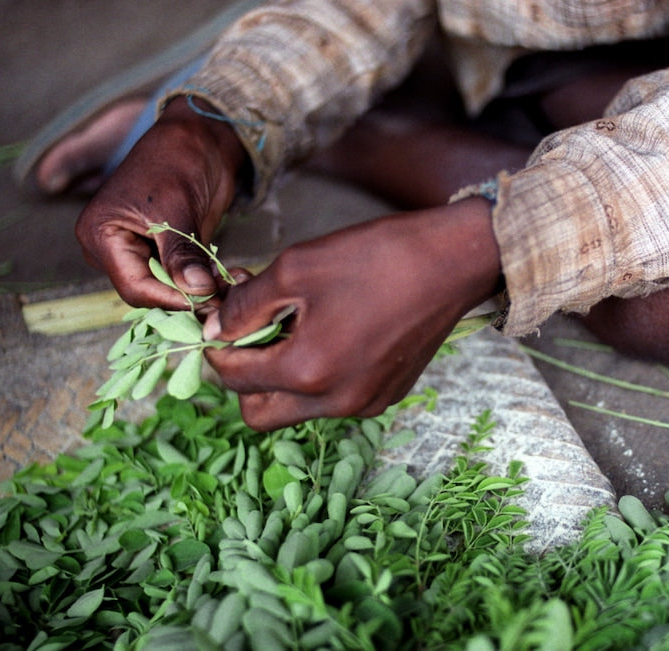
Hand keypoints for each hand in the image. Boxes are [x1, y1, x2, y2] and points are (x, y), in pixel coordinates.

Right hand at [75, 97, 246, 310]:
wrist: (199, 139)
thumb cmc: (177, 159)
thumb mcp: (177, 207)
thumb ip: (182, 253)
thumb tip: (197, 291)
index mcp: (99, 235)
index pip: (133, 286)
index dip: (171, 299)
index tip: (207, 301)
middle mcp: (112, 249)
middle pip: (148, 293)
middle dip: (186, 298)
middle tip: (223, 299)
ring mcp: (137, 252)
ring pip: (167, 290)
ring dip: (198, 293)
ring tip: (228, 287)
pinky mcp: (163, 252)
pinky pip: (180, 279)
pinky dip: (203, 282)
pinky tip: (227, 279)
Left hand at [203, 198, 501, 430]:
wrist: (453, 262)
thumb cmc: (376, 256)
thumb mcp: (296, 267)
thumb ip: (245, 304)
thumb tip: (215, 328)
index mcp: (308, 370)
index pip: (233, 376)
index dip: (215, 345)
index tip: (220, 316)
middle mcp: (336, 401)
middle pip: (258, 413)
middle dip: (244, 376)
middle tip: (251, 332)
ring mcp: (366, 403)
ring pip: (297, 409)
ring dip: (282, 377)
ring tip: (294, 326)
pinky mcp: (388, 395)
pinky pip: (335, 400)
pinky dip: (319, 377)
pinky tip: (332, 333)